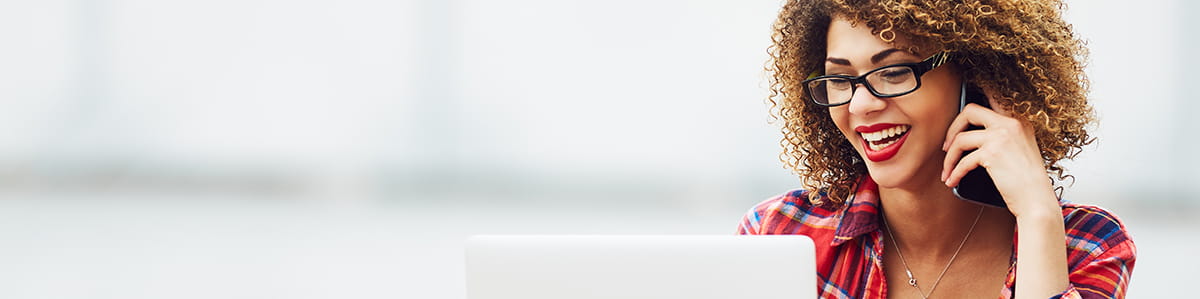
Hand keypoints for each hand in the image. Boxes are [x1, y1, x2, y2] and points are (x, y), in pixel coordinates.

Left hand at [940, 101, 1058, 218]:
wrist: (1037, 200)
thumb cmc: (1027, 181)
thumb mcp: (1020, 149)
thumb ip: (1001, 136)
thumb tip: (971, 133)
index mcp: (1019, 120)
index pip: (994, 97)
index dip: (976, 97)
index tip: (961, 109)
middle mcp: (1010, 123)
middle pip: (970, 111)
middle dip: (952, 128)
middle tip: (947, 147)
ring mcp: (1001, 136)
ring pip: (960, 138)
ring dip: (949, 158)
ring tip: (947, 171)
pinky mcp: (992, 153)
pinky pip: (963, 160)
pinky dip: (954, 172)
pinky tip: (952, 181)